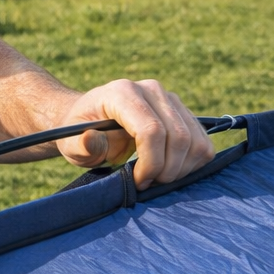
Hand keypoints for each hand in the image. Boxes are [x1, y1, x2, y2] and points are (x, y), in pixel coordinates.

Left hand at [56, 79, 213, 187]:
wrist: (89, 119)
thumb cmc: (78, 133)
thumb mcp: (70, 143)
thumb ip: (81, 144)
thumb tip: (91, 140)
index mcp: (122, 93)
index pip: (152, 130)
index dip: (151, 162)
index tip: (139, 181)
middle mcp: (151, 89)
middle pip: (178, 137)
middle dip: (166, 169)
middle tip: (147, 183)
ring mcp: (170, 98)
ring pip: (194, 140)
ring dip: (181, 168)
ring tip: (157, 177)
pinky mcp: (182, 111)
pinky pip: (202, 141)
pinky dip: (192, 162)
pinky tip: (170, 169)